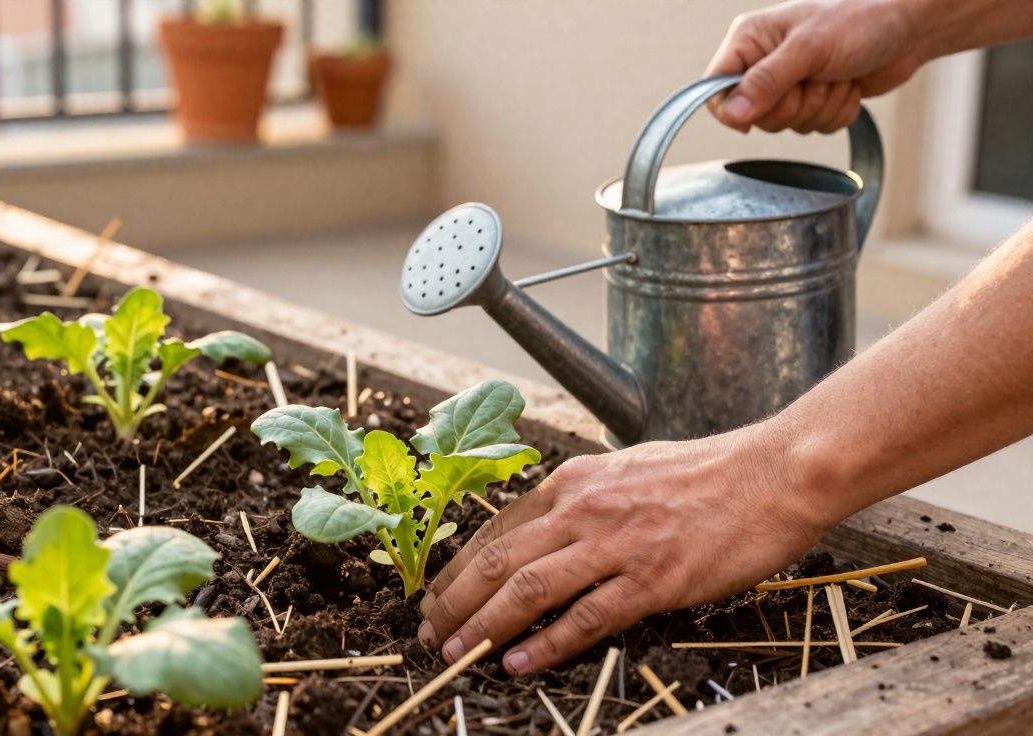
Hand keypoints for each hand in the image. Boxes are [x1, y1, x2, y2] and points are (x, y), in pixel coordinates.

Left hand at [417, 425, 833, 674]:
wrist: (772, 474)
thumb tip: (548, 526)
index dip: (458, 569)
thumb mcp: (626, 469)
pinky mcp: (651, 579)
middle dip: (453, 602)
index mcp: (574, 482)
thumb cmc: (706, 473)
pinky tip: (519, 663)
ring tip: (455, 652)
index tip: (436, 595)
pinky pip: (584, 618)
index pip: (496, 529)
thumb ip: (583, 498)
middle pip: (497, 561)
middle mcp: (583, 509)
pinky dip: (545, 645)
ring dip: (483, 626)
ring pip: (527, 590)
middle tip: (428, 632)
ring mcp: (615, 545)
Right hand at [705, 0, 923, 132]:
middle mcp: (764, 62)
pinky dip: (836, 112)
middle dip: (794, 105)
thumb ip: (767, 81)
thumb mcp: (809, 49)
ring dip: (820, 107)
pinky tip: (848, 85)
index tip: (753, 117)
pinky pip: (813, 128)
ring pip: (787, 125)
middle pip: (756, 115)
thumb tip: (732, 113)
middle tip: (816, 78)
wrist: (911, 27)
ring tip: (837, 75)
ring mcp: (790, 83)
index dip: (732, 110)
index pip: (716, 88)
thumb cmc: (861, 20)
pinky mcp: (815, 99)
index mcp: (750, 40)